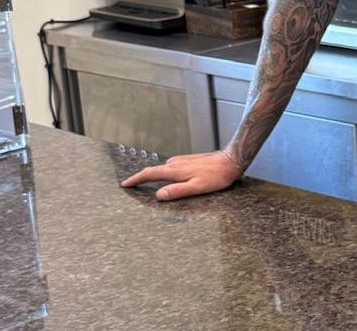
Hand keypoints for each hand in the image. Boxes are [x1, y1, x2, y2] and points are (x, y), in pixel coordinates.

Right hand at [120, 150, 242, 200]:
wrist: (231, 160)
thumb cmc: (216, 176)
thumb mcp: (196, 187)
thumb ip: (177, 191)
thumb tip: (158, 195)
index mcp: (175, 170)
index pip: (149, 173)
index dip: (136, 179)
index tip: (125, 184)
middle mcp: (176, 163)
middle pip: (153, 171)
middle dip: (141, 177)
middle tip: (131, 185)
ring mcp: (182, 160)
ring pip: (163, 169)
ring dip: (154, 176)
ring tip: (145, 183)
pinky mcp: (188, 160)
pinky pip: (171, 168)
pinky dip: (164, 174)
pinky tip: (167, 179)